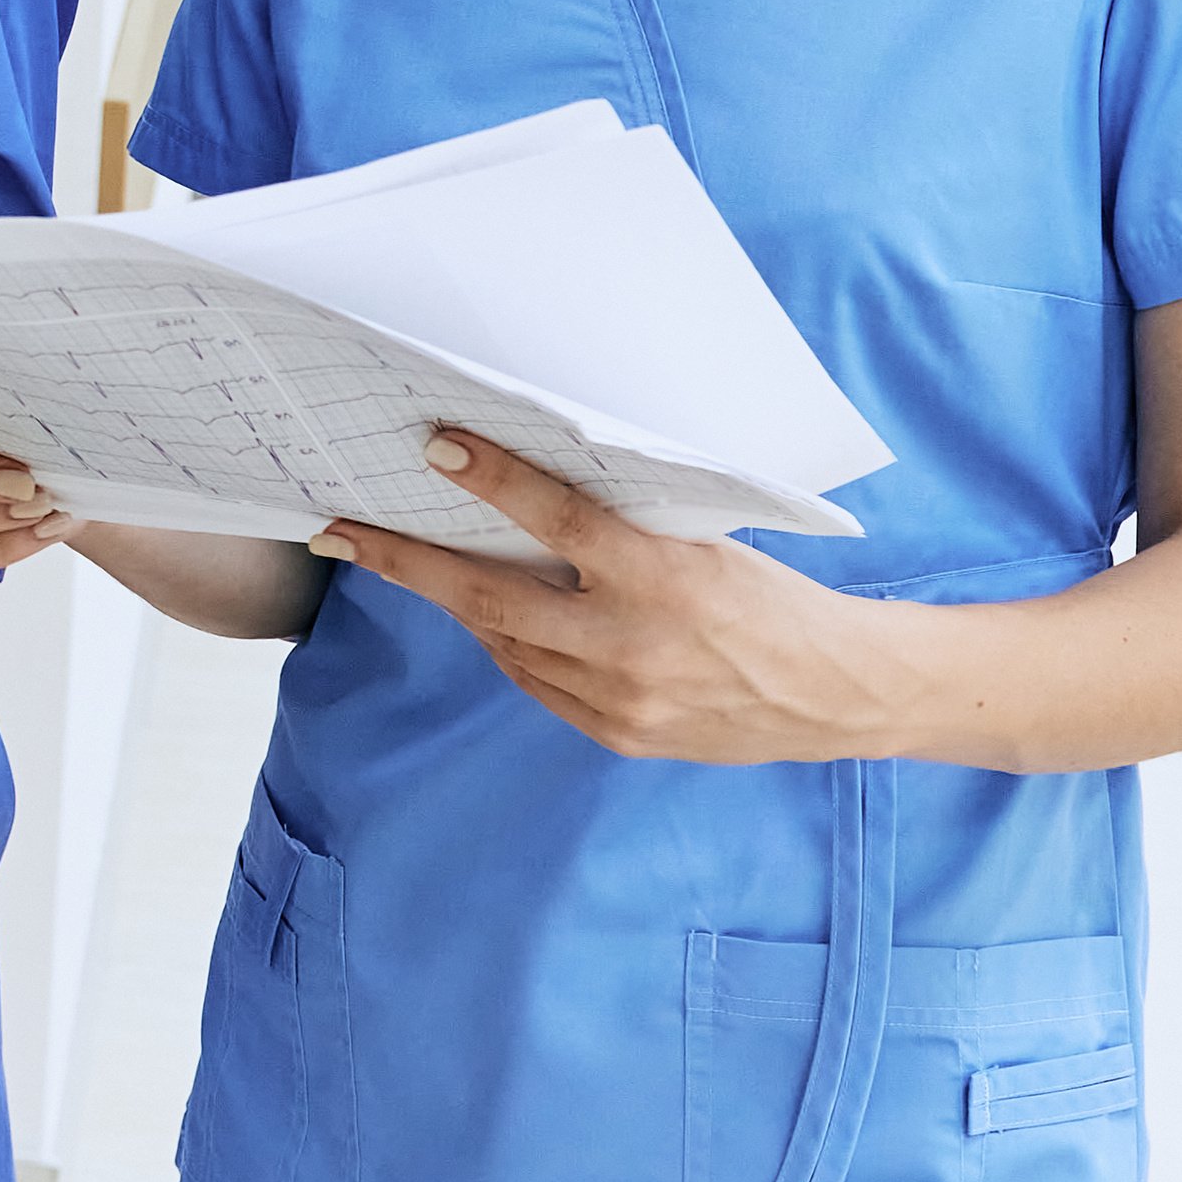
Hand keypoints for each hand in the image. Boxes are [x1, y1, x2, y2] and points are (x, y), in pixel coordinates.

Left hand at [313, 428, 928, 765]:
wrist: (834, 694)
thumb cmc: (774, 597)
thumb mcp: (708, 540)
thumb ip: (623, 528)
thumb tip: (534, 495)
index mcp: (665, 578)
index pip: (560, 520)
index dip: (494, 481)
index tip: (436, 447)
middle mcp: (632, 645)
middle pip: (493, 598)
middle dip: (408, 562)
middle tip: (346, 531)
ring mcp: (619, 700)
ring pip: (505, 643)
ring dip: (456, 603)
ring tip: (409, 563)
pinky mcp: (617, 735)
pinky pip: (536, 682)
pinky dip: (509, 645)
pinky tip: (496, 618)